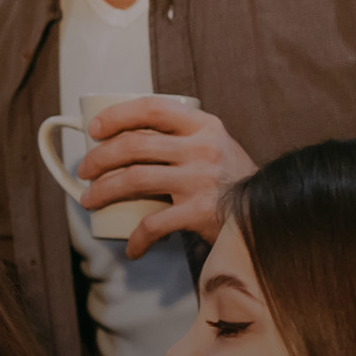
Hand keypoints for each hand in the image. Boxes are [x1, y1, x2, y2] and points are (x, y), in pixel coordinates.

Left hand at [74, 97, 255, 257]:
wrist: (270, 214)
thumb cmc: (232, 181)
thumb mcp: (215, 145)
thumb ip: (182, 137)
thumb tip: (127, 136)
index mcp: (203, 126)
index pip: (152, 109)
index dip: (117, 115)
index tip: (95, 128)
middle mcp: (202, 148)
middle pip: (134, 145)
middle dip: (99, 158)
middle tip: (85, 170)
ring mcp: (200, 180)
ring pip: (133, 179)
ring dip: (103, 190)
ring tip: (90, 199)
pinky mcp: (199, 212)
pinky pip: (153, 224)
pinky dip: (137, 238)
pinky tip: (131, 246)